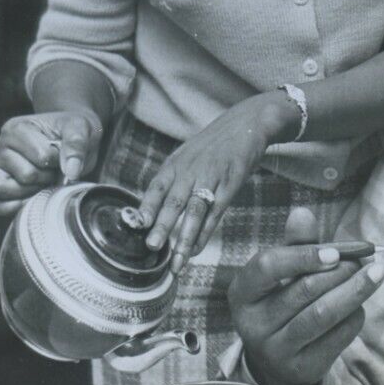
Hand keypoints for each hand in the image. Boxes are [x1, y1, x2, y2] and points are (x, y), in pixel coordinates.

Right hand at [0, 109, 104, 215]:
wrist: (74, 139)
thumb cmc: (72, 132)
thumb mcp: (81, 128)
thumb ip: (76, 144)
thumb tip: (71, 171)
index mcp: (17, 128)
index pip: (42, 157)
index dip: (59, 161)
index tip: (62, 154)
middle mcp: (2, 147)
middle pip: (26, 176)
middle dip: (47, 177)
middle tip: (54, 170)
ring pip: (2, 189)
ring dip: (30, 192)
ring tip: (44, 182)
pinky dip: (7, 207)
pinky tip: (29, 202)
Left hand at [137, 93, 296, 271]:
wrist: (248, 123)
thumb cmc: (214, 144)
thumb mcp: (188, 155)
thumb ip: (172, 178)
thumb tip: (151, 206)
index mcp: (176, 163)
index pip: (156, 187)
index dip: (146, 206)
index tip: (136, 226)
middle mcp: (191, 170)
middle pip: (174, 201)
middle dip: (161, 225)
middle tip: (151, 247)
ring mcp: (212, 177)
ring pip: (195, 211)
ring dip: (184, 237)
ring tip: (176, 261)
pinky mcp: (231, 184)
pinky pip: (216, 212)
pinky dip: (205, 232)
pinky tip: (196, 249)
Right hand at [227, 207, 383, 384]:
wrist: (277, 361)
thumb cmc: (281, 303)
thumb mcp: (281, 274)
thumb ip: (294, 244)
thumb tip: (302, 213)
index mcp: (242, 293)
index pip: (268, 267)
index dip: (303, 255)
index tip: (336, 252)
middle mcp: (253, 324)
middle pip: (303, 291)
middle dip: (340, 272)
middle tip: (364, 261)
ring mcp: (276, 349)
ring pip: (322, 315)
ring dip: (354, 291)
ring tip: (375, 275)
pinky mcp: (302, 367)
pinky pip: (336, 338)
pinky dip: (354, 317)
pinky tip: (361, 305)